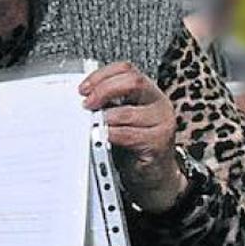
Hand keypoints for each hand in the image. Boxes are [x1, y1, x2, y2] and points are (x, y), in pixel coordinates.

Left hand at [79, 61, 185, 213]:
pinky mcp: (159, 142)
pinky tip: (102, 137)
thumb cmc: (135, 146)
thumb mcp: (121, 119)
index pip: (127, 69)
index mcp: (148, 92)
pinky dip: (111, 135)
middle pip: (132, 82)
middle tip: (86, 104)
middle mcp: (158, 103)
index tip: (84, 88)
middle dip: (104, 90)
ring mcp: (162, 122)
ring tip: (92, 124)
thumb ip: (109, 105)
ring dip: (104, 118)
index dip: (102, 75)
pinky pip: (129, 135)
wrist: (154, 176)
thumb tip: (81, 98)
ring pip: (127, 112)